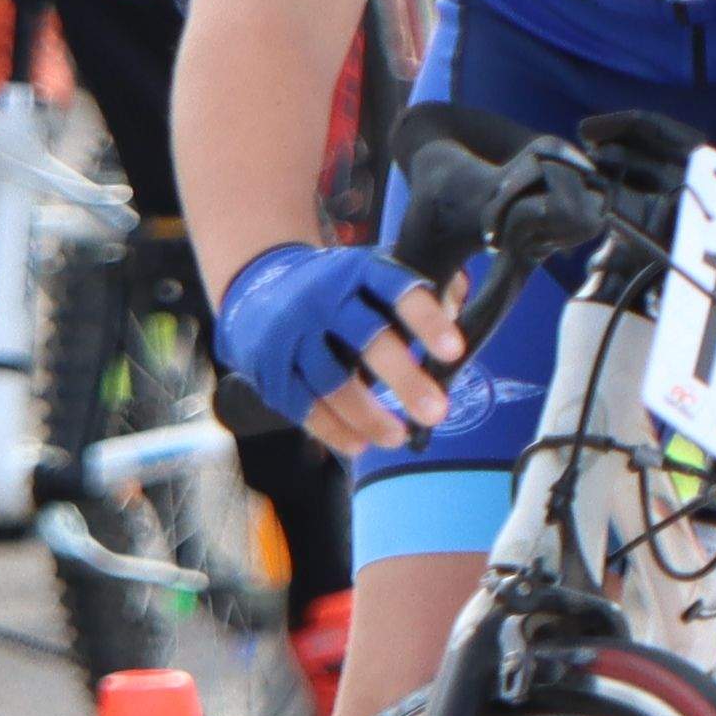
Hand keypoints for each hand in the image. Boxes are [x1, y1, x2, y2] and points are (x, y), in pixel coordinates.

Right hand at [211, 237, 464, 452]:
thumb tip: (457, 310)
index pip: (397, 289)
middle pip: (366, 338)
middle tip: (436, 412)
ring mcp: (293, 334)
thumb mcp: (371, 274)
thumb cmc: (337, 289)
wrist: (258, 285)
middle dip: (404, 378)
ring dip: (368, 414)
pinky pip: (302, 403)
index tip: (454, 351)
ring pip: (332, 379)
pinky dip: (332, 428)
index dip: (426, 320)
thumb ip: (416, 292)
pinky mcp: (272, 367)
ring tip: (398, 437)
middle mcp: (323, 299)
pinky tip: (359, 444)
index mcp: (358, 272)